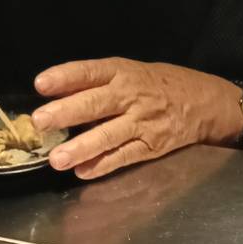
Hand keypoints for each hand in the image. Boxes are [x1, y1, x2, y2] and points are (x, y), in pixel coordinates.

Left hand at [32, 57, 242, 179]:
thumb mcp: (128, 72)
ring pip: (108, 135)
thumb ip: (95, 83)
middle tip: (41, 122)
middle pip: (96, 104)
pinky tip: (83, 171)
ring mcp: (142, 124)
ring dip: (81, 147)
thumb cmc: (157, 86)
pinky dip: (103, 165)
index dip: (64, 77)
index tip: (41, 85)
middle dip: (66, 113)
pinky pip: (124, 157)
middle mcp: (131, 96)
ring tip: (57, 159)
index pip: (89, 72)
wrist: (201, 102)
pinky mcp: (151, 147)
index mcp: (122, 72)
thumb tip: (56, 96)